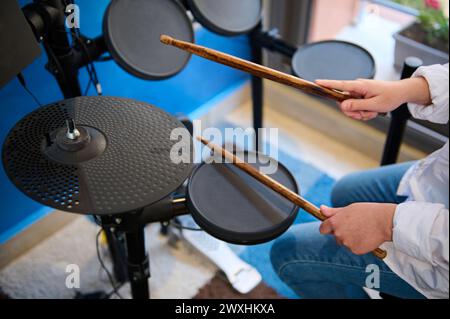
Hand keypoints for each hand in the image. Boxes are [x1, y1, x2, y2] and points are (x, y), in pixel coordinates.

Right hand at [316, 77, 430, 120]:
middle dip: (353, 112)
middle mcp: (357, 87)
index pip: (339, 85)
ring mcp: (358, 92)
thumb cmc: (391, 97)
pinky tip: (372, 111)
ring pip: (350, 107)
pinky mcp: (361, 96)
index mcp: (359, 86)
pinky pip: (356, 107)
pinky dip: (363, 112)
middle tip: (365, 114)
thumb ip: (357, 105)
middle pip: (343, 102)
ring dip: (359, 113)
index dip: (327, 84)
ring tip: (372, 112)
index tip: (316, 82)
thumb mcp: (374, 104)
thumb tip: (342, 105)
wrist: (401, 93)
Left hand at [319, 203, 395, 254]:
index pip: (322, 229)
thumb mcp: (348, 208)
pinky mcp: (355, 250)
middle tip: (355, 225)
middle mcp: (338, 234)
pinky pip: (354, 249)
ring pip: (345, 243)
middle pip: (335, 237)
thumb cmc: (367, 212)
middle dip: (342, 232)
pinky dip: (359, 245)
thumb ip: (333, 212)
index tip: (334, 226)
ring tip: (363, 230)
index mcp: (334, 222)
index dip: (328, 228)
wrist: (384, 221)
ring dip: (351, 239)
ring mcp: (346, 243)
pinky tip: (366, 237)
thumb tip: (321, 209)